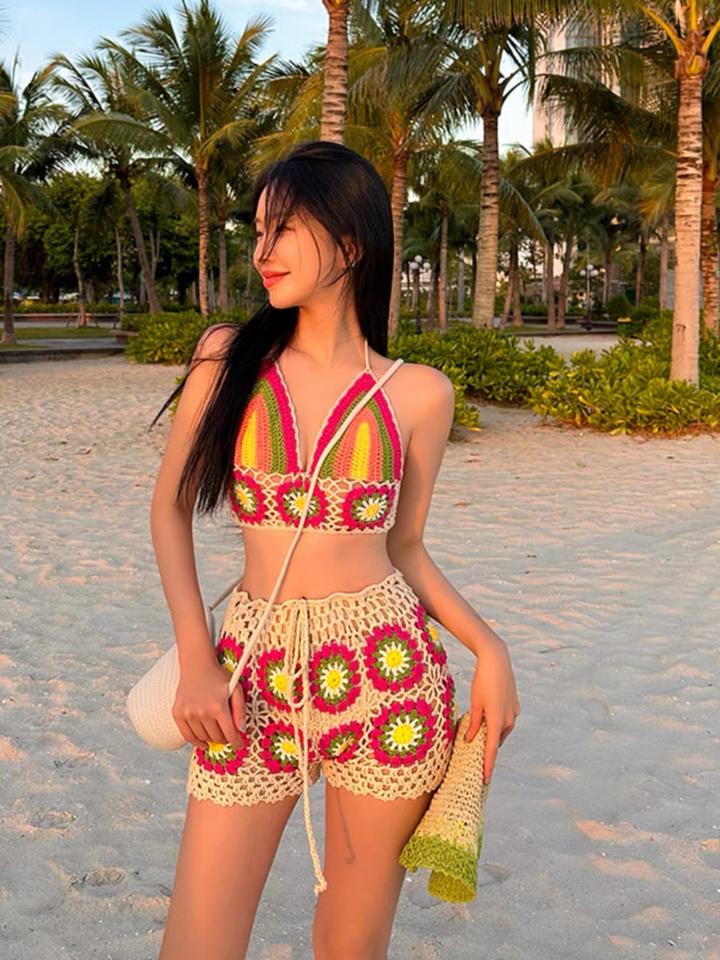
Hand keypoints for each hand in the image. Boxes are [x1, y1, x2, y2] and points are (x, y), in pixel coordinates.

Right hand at [172, 657, 247, 750]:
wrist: (196, 665)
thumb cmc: (218, 676)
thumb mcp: (236, 689)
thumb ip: (240, 710)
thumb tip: (241, 730)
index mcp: (218, 706)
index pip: (230, 734)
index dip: (237, 742)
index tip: (240, 744)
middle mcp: (202, 712)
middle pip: (217, 737)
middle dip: (225, 738)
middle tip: (228, 734)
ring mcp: (188, 714)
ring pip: (203, 738)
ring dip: (212, 739)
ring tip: (217, 733)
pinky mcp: (178, 714)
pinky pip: (187, 736)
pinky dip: (197, 742)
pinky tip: (204, 742)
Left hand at [464, 636, 519, 784]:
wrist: (497, 660)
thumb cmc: (482, 681)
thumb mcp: (474, 703)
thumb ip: (474, 724)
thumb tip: (470, 740)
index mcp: (497, 721)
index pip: (491, 750)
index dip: (487, 766)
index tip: (484, 780)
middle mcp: (508, 720)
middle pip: (496, 741)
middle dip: (487, 750)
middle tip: (474, 758)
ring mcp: (514, 713)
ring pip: (501, 731)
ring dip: (491, 736)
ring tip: (478, 738)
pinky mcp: (515, 706)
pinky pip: (505, 721)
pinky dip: (496, 725)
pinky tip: (488, 720)